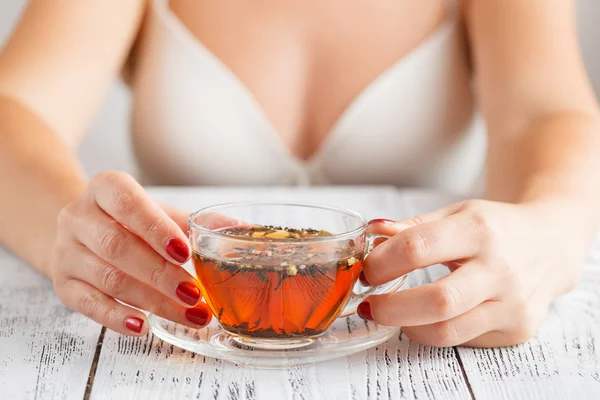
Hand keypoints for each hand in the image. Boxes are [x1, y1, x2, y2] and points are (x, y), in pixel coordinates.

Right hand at [50, 171, 211, 335]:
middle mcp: (78, 216)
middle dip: (162, 275)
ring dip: (152, 301)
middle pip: (119, 247)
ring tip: (189, 315)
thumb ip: (195, 223)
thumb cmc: (130, 221)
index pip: (127, 203)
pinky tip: (144, 325)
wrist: (83, 232)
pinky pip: (88, 304)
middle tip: (196, 295)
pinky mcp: (62, 283)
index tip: (185, 253)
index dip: (156, 228)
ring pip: (109, 279)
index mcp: (105, 188)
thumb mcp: (160, 213)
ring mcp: (66, 251)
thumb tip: (242, 231)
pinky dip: (117, 317)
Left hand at [359, 199, 587, 346]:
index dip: (382, 263)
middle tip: (370, 304)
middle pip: (435, 300)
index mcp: (478, 229)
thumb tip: (372, 231)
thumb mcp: (457, 213)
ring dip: (407, 326)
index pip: (418, 247)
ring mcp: (512, 303)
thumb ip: (413, 226)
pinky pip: (463, 338)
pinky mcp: (516, 328)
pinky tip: (428, 318)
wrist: (550, 244)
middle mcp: (499, 268)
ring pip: (447, 330)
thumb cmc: (496, 227)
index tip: (368, 270)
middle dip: (390, 308)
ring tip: (392, 314)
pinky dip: (435, 331)